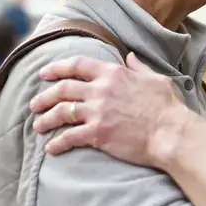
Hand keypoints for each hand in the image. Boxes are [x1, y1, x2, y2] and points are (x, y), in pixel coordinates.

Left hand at [29, 52, 199, 166]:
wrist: (171, 133)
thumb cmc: (168, 107)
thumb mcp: (156, 78)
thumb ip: (139, 67)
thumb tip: (130, 57)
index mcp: (113, 74)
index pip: (77, 65)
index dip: (57, 68)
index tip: (44, 73)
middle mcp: (101, 90)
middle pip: (63, 89)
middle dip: (44, 96)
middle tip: (35, 104)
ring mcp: (97, 112)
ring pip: (61, 112)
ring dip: (45, 119)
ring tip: (37, 126)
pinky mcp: (98, 134)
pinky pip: (69, 137)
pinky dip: (57, 143)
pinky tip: (51, 148)